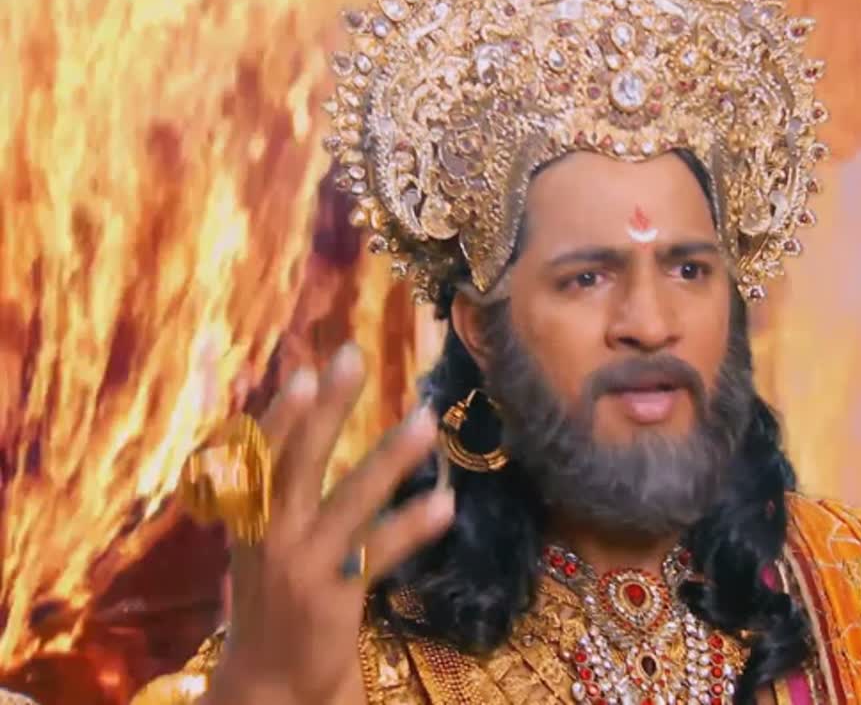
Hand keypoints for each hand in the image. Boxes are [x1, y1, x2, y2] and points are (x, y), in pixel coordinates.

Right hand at [201, 344, 454, 704]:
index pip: (257, 455)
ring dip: (389, 458)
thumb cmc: (276, 599)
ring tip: (425, 419)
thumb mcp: (263, 541)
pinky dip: (411, 525)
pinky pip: (377, 553)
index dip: (281, 414)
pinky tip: (445, 502)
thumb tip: (307, 420)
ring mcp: (299, 567)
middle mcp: (265, 537)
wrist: (270, 685)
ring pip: (348, 501)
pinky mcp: (332, 599)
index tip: (306, 369)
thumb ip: (279, 489)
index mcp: (246, 518)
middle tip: (353, 357)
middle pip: (296, 462)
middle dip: (326, 410)